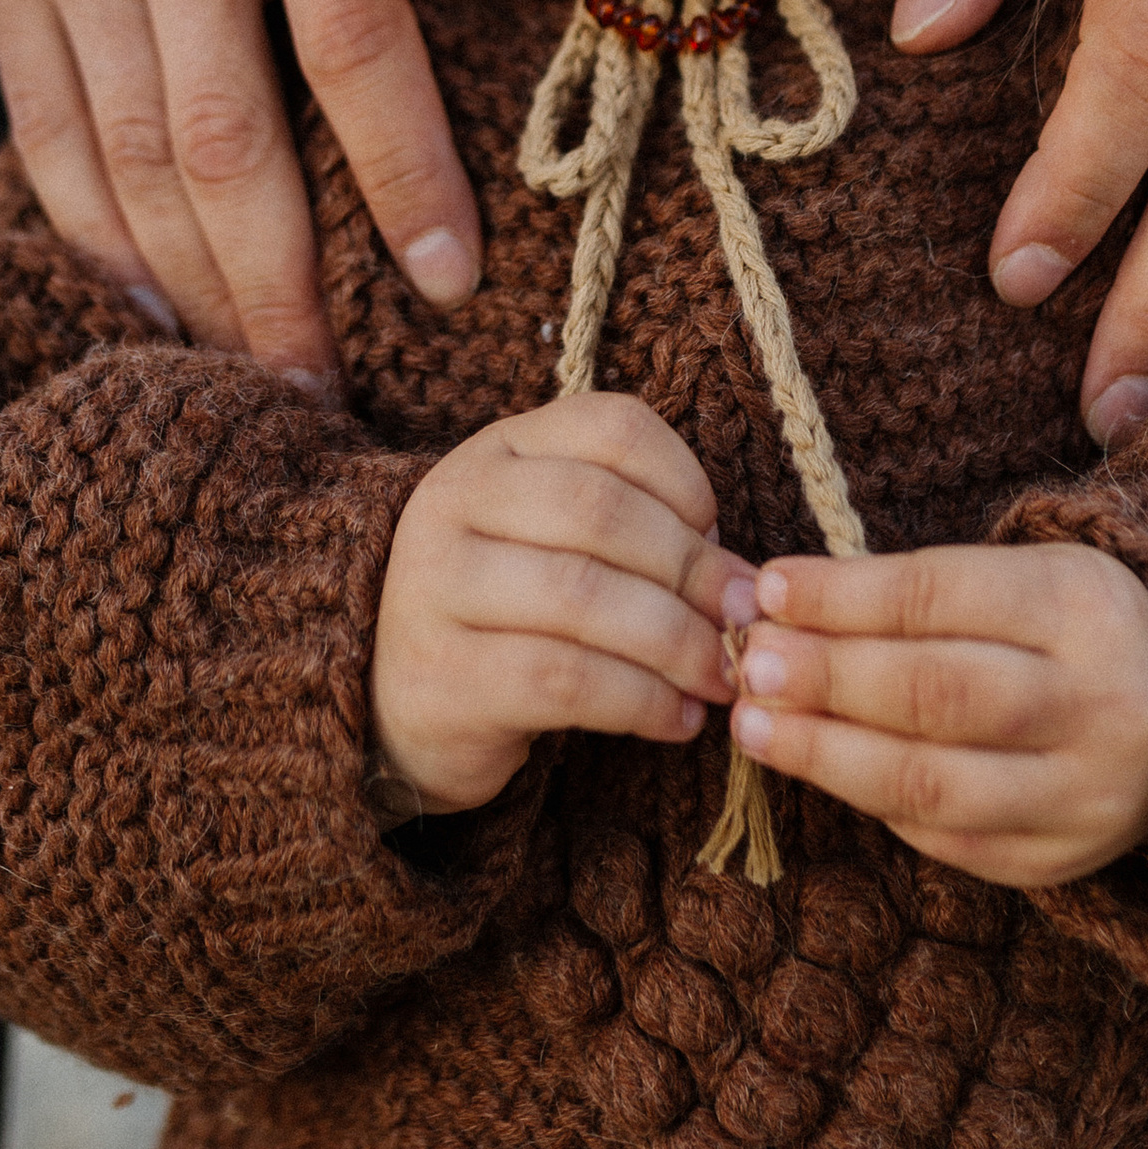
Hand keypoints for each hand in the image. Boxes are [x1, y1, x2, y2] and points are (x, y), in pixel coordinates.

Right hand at [0, 0, 481, 375]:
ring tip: (248, 382)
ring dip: (189, 287)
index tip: (446, 287)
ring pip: (124, 157)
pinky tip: (144, 304)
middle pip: (225, 144)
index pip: (354, 51)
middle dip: (279, 291)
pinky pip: (39, 126)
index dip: (403, 181)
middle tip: (328, 403)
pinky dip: (90, 231)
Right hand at [371, 392, 746, 814]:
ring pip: (584, 596)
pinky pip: (565, 681)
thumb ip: (638, 533)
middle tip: (744, 623)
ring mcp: (436, 586)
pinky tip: (677, 720)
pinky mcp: (444, 676)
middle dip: (692, 571)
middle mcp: (454, 500)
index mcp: (498, 449)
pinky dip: (641, 702)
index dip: (687, 482)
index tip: (722, 542)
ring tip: (720, 677)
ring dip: (676, 643)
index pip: (612, 428)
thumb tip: (742, 582)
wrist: (403, 704)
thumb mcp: (559, 542)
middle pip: (602, 511)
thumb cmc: (512, 614)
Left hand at [720, 543, 1147, 888]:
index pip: (942, 595)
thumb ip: (911, 592)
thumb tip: (777, 605)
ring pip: (934, 783)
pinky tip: (821, 769)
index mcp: (1084, 606)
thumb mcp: (1018, 577)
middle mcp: (1098, 705)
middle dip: (829, 678)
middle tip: (750, 665)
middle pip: (938, 693)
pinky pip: (946, 839)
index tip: (768, 586)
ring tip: (754, 727)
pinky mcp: (1057, 862)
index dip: (845, 595)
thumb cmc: (1062, 630)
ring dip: (828, 754)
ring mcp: (1083, 797)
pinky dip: (874, 803)